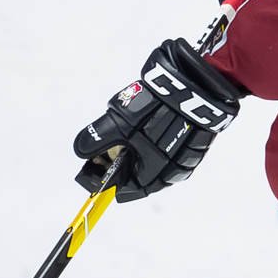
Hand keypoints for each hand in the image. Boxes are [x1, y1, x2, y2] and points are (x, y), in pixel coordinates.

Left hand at [74, 38, 242, 200]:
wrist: (196, 87)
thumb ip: (98, 140)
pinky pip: (169, 150)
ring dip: (136, 150)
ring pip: (152, 161)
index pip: (120, 190)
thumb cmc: (158, 110)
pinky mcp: (194, 144)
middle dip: (119, 161)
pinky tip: (147, 124)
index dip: (102, 176)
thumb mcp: (119, 124)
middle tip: (107, 142)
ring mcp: (186, 160)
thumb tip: (80, 150)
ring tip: (127, 128)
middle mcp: (171, 175)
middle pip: (136, 175)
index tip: (91, 162)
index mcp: (152, 177)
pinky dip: (153, 142)